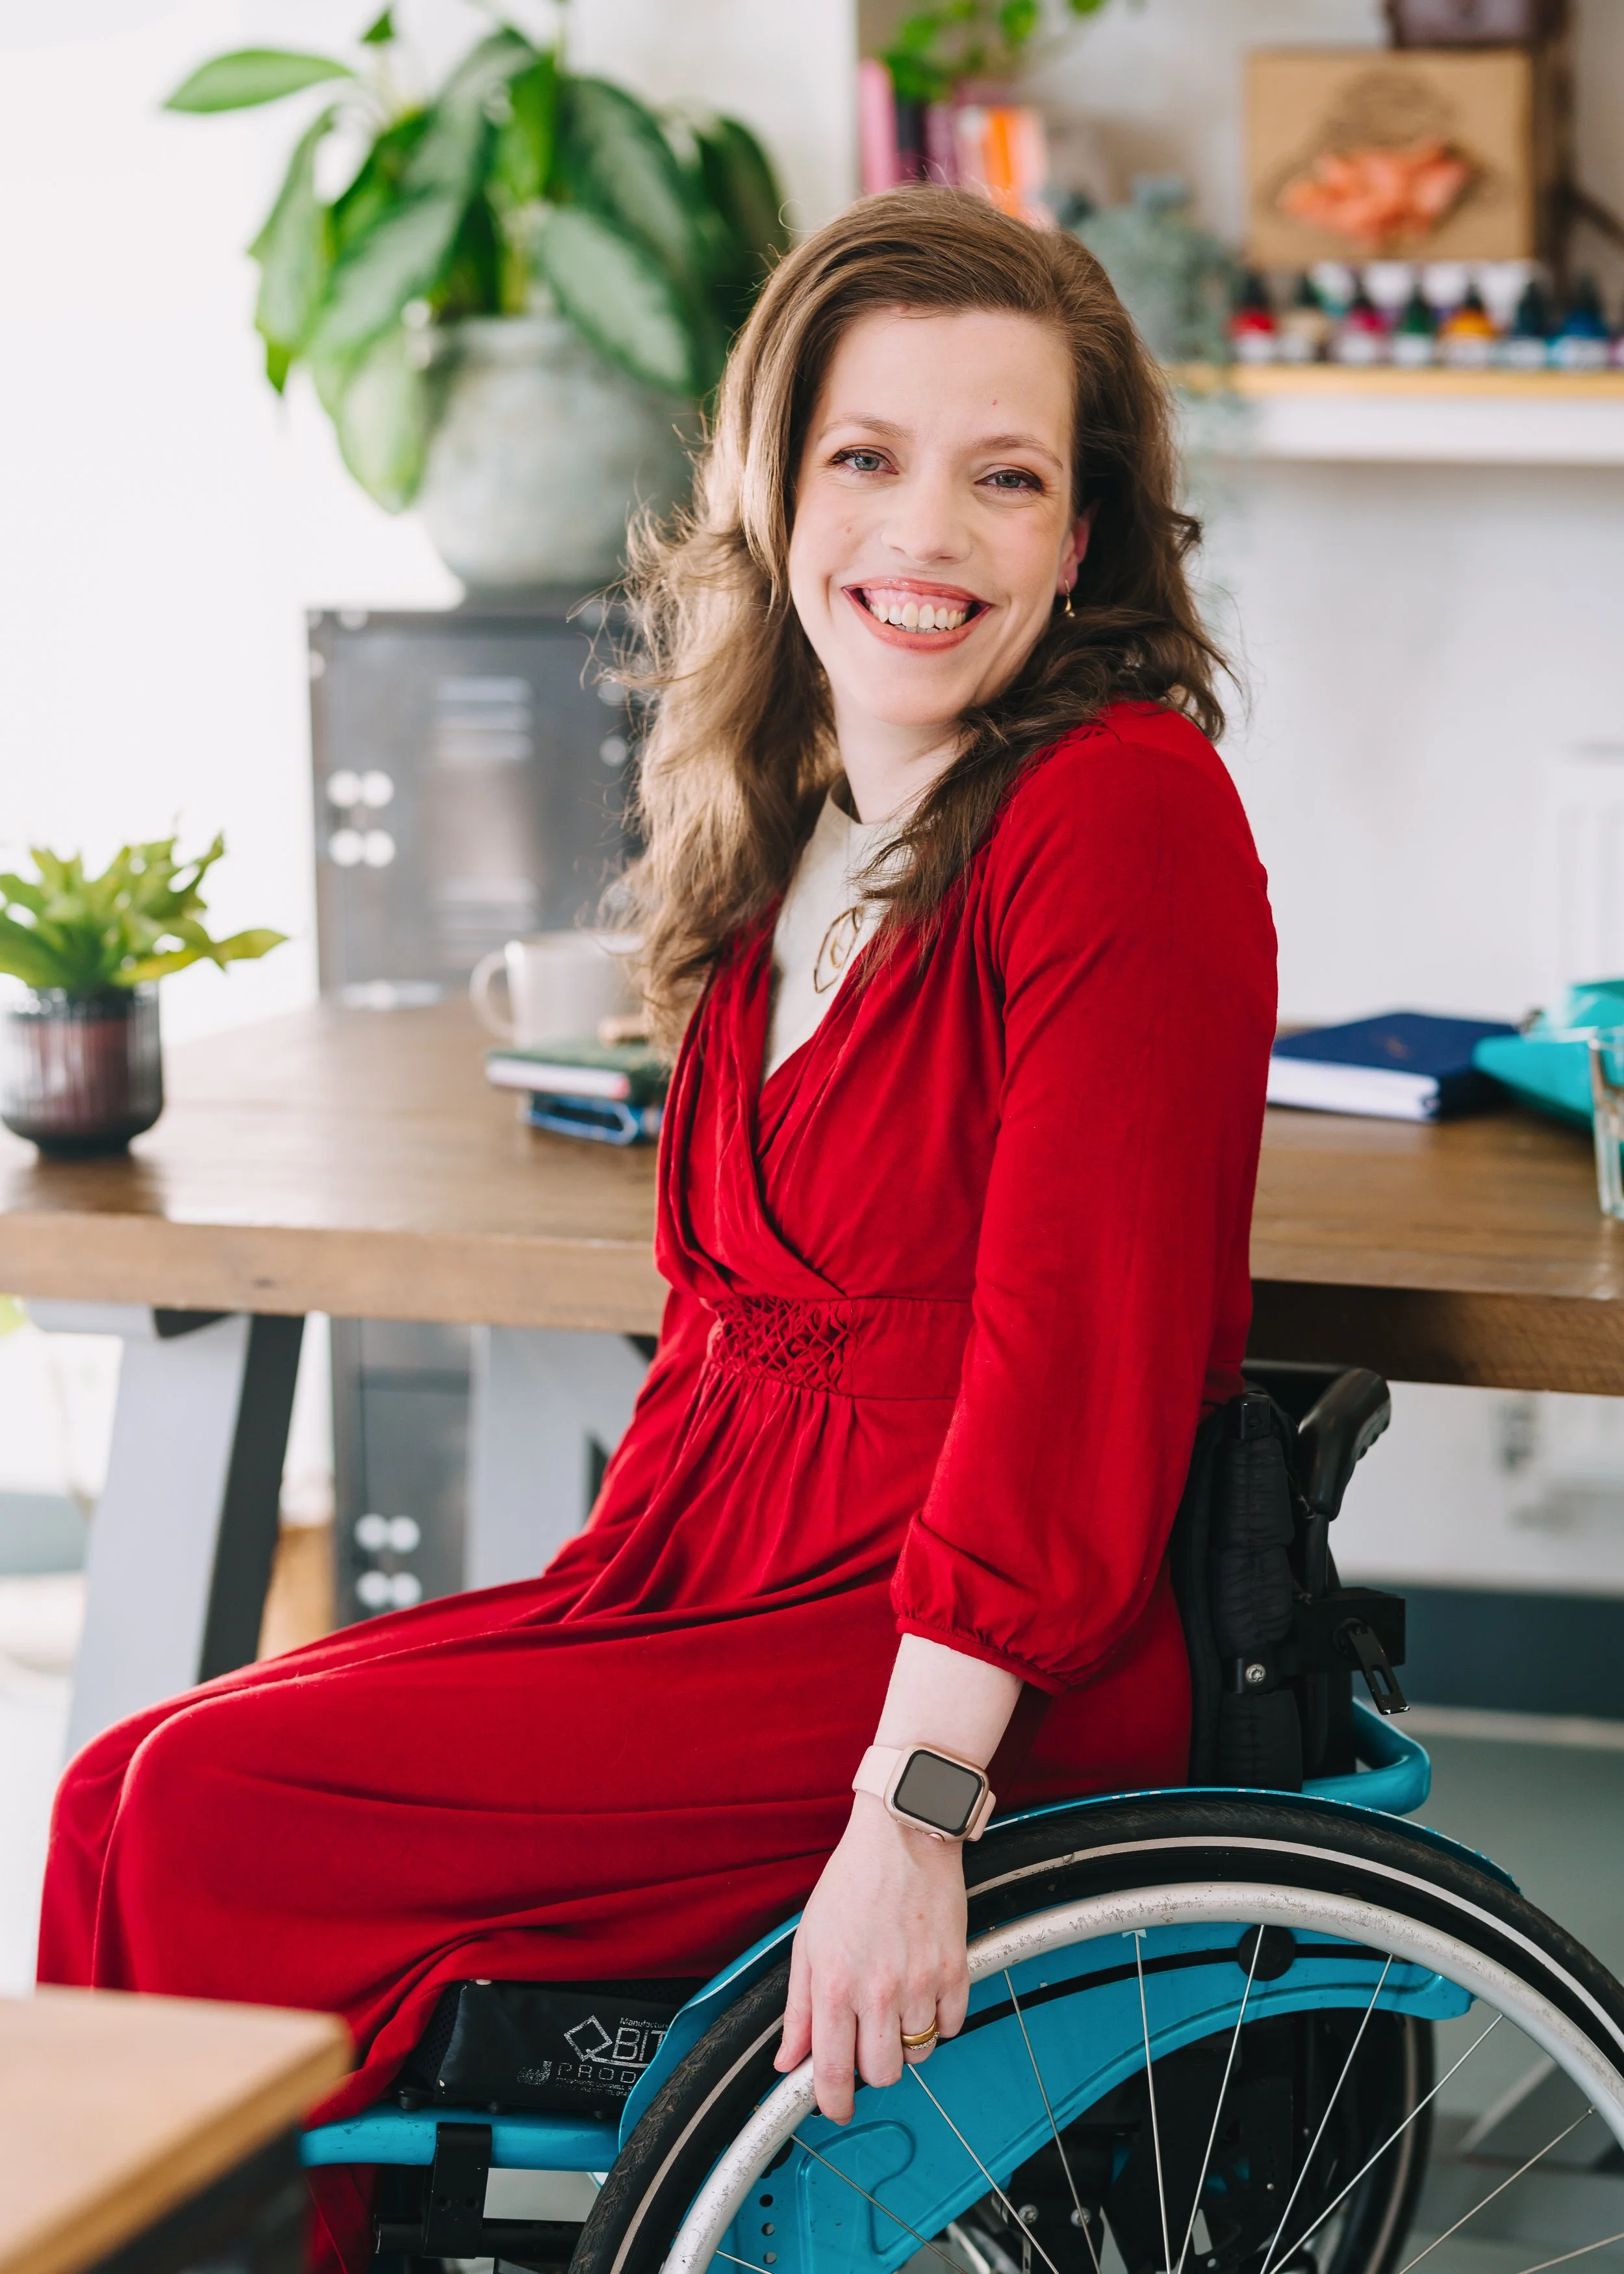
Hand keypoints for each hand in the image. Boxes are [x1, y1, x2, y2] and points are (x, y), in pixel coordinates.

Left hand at [774, 1791, 968, 2122]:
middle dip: (871, 2068)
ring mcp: (922, 1983)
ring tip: (895, 2005)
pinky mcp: (956, 1970)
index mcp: (835, 1985)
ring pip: (919, 2054)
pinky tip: (924, 1993)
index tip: (835, 2107)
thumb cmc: (853, 1880)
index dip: (832, 2102)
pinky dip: (939, 2021)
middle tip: (866, 2039)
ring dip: (906, 2042)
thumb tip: (787, 2061)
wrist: (903, 1835)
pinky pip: (952, 2026)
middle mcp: (879, 1990)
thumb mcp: (808, 1942)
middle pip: (882, 2074)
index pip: (832, 2071)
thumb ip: (798, 2009)